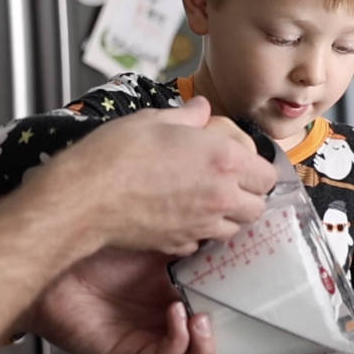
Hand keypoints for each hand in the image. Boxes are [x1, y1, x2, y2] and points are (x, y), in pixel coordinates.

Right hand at [27, 97, 275, 257]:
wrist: (85, 197)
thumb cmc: (117, 154)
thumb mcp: (154, 120)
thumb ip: (187, 116)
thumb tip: (201, 108)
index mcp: (224, 160)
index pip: (267, 175)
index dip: (257, 169)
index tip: (243, 164)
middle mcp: (220, 196)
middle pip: (257, 207)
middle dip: (248, 197)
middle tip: (228, 184)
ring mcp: (202, 225)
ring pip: (234, 229)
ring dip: (228, 217)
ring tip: (206, 201)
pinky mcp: (180, 244)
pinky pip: (202, 243)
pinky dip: (199, 233)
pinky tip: (182, 217)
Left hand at [27, 248, 259, 353]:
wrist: (56, 250)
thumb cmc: (103, 238)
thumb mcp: (164, 232)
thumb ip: (201, 237)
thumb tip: (241, 225)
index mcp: (189, 300)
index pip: (228, 328)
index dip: (252, 336)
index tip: (276, 325)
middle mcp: (175, 328)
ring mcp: (154, 344)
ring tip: (206, 324)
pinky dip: (179, 341)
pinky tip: (178, 314)